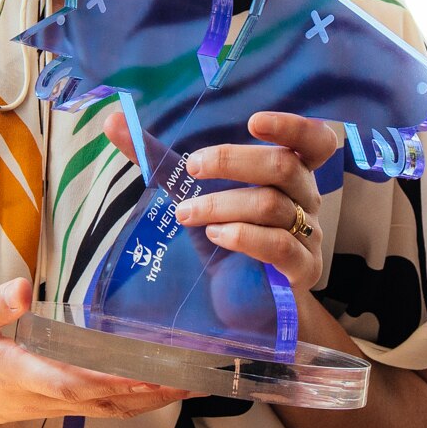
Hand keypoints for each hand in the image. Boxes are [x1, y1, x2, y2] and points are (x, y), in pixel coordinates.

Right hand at [0, 278, 193, 427]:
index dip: (109, 380)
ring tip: (192, 383)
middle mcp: (39, 395)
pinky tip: (158, 390)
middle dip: (150, 391)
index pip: (67, 381)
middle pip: (103, 400)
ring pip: (108, 409)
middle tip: (194, 377)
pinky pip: (100, 408)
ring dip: (151, 400)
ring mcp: (48, 405)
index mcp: (14, 373)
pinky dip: (134, 402)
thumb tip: (24, 288)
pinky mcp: (52, 406)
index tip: (145, 373)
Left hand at [103, 109, 336, 293]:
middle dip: (232, 161)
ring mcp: (308, 235)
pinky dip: (243, 236)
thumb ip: (160, 162)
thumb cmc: (225, 242)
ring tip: (188, 214)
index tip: (253, 121)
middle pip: (284, 165)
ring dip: (222, 204)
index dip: (291, 125)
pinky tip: (217, 236)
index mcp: (291, 174)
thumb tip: (113, 123)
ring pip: (272, 204)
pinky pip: (278, 244)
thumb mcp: (195, 197)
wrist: (246, 305)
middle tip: (193, 168)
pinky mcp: (301, 270)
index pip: (313, 140)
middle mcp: (306, 199)